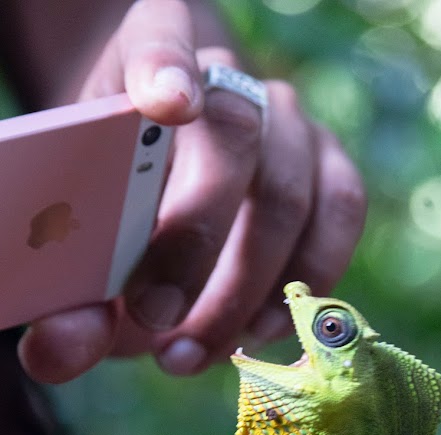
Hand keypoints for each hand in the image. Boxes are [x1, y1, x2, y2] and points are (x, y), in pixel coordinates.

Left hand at [18, 0, 365, 383]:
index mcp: (147, 60)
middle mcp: (231, 81)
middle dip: (194, 241)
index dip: (168, 65)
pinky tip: (263, 328)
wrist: (178, 169)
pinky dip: (307, 279)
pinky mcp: (332, 166)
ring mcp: (290, 123)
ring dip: (244, 287)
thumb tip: (56, 353)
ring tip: (195, 351)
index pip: (159, 35)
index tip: (167, 106)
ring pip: (288, 193)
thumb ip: (70, 293)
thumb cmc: (125, 203)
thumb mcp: (86, 237)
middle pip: (233, 139)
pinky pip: (342, 214)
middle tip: (154, 317)